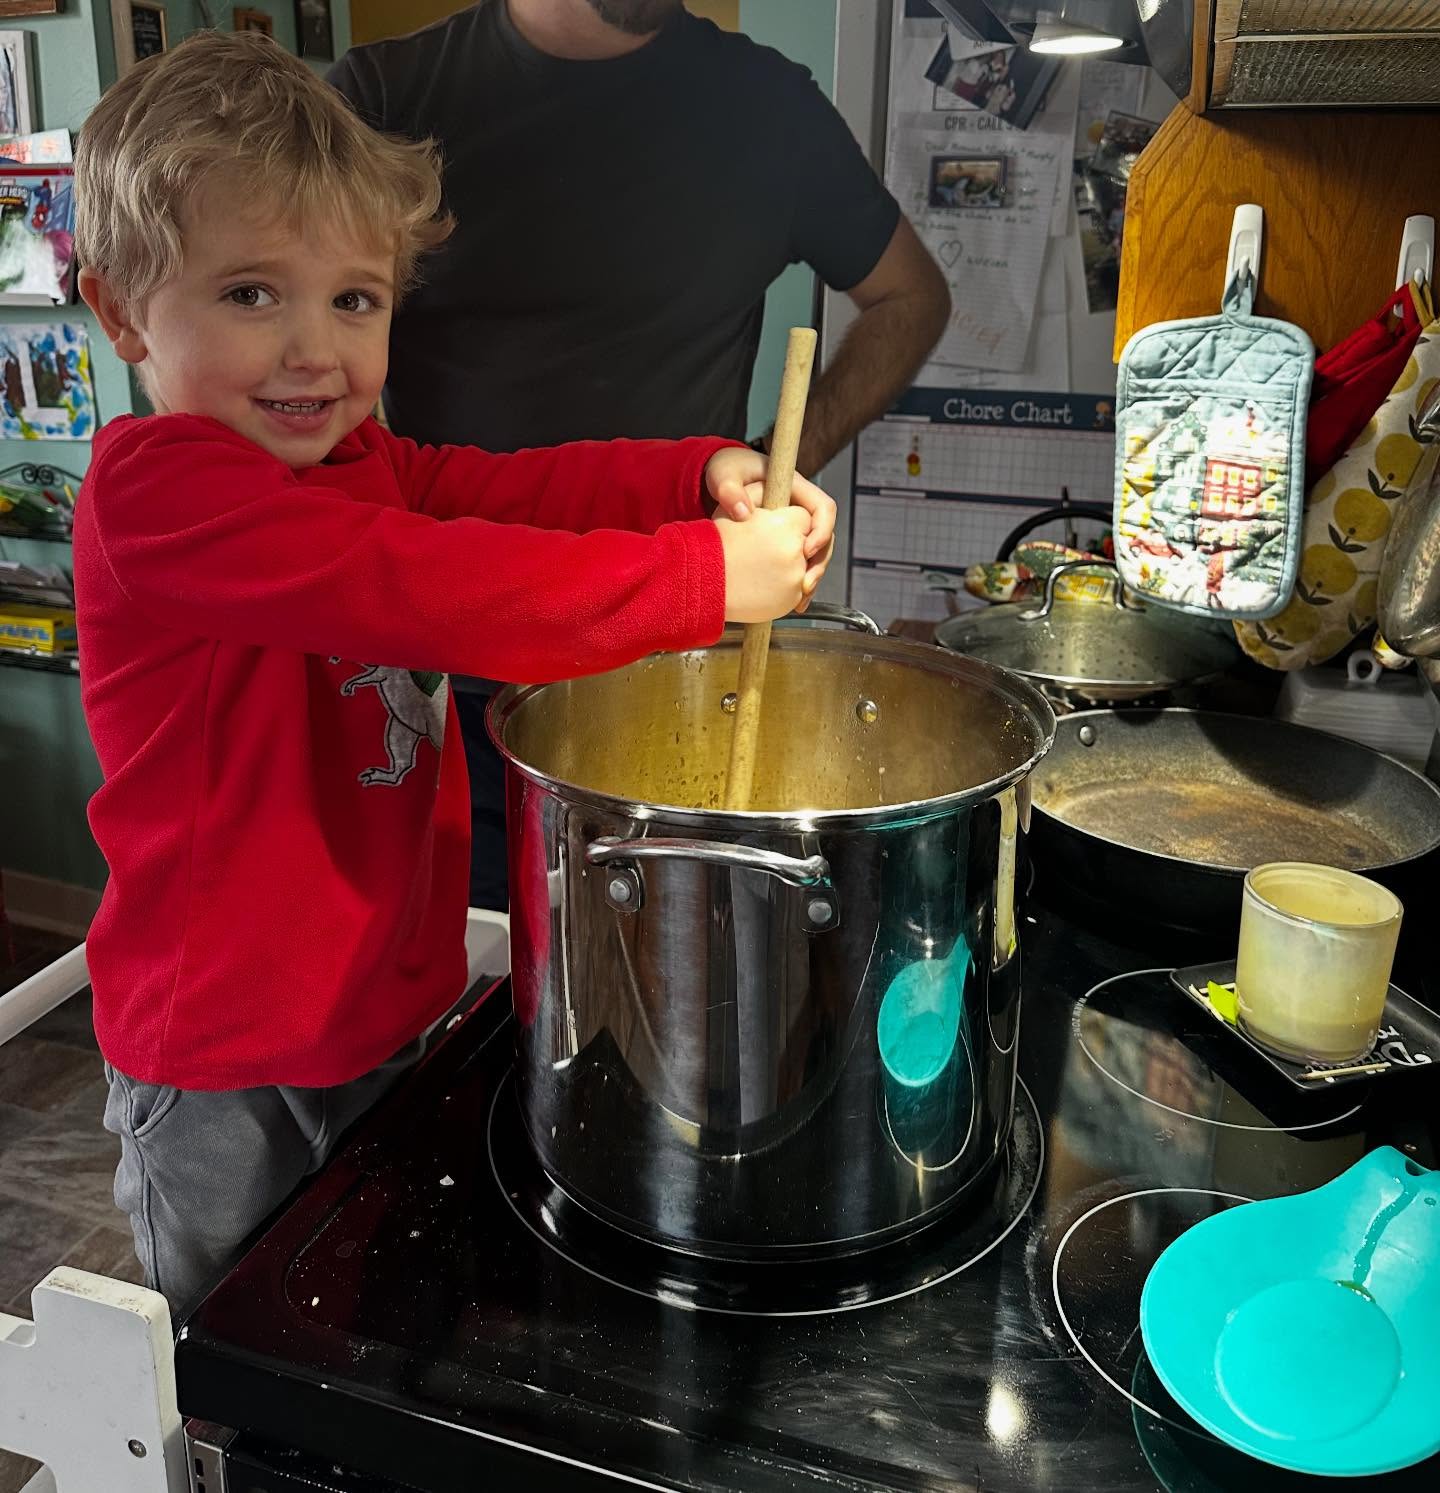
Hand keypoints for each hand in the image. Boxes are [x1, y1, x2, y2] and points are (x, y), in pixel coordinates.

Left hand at [704, 447, 836, 608]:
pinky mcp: (786, 542)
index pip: (824, 508)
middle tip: (806, 585)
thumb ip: (729, 489)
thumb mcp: (723, 474)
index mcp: (795, 488)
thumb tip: (744, 512)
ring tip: (801, 601)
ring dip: (812, 578)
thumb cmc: (725, 472)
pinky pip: (799, 562)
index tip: (806, 551)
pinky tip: (792, 602)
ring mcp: (795, 527)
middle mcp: (800, 508)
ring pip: (815, 554)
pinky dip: (797, 581)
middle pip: (825, 536)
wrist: (720, 481)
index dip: (821, 531)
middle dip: (819, 563)